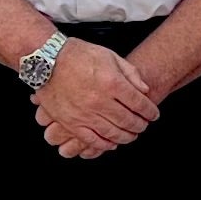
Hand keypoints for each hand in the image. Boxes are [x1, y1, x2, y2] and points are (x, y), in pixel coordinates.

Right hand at [34, 40, 163, 159]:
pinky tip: (112, 143)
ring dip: (127, 136)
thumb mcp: (109, 56)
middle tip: (144, 125)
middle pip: (129, 120)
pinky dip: (105, 144)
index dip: (150, 111)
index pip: (139, 103)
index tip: (153, 114)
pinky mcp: (71, 122)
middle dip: (141, 125)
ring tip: (131, 135)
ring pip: (113, 133)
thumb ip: (130, 73)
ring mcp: (85, 114)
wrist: (47, 60)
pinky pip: (92, 140)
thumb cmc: (77, 55)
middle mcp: (100, 101)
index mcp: (112, 82)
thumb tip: (144, 90)